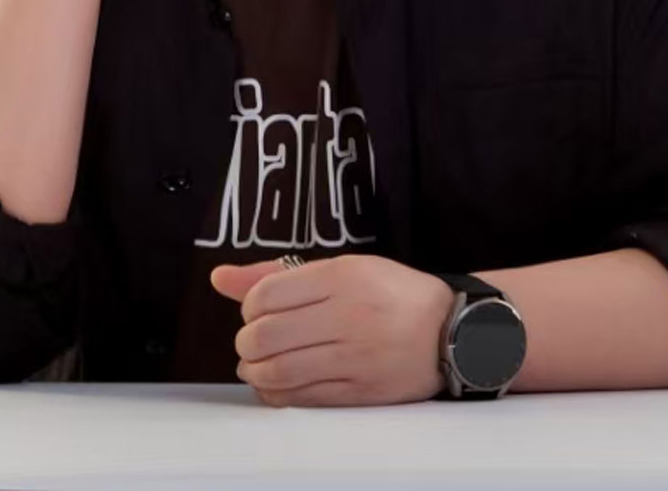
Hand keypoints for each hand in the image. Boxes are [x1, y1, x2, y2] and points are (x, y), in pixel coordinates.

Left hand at [210, 254, 455, 406]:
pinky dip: (276, 394)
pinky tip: (278, 383)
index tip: (258, 309)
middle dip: (247, 342)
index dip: (250, 305)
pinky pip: (300, 399)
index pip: (265, 295)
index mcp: (341, 276)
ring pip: (277, 372)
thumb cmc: (390, 293)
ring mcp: (353, 357)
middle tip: (255, 340)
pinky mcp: (358, 392)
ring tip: (260, 363)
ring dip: (256, 371)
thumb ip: (276, 273)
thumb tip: (219, 278)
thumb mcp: (340, 267)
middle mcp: (346, 315)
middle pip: (264, 336)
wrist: (448, 331)